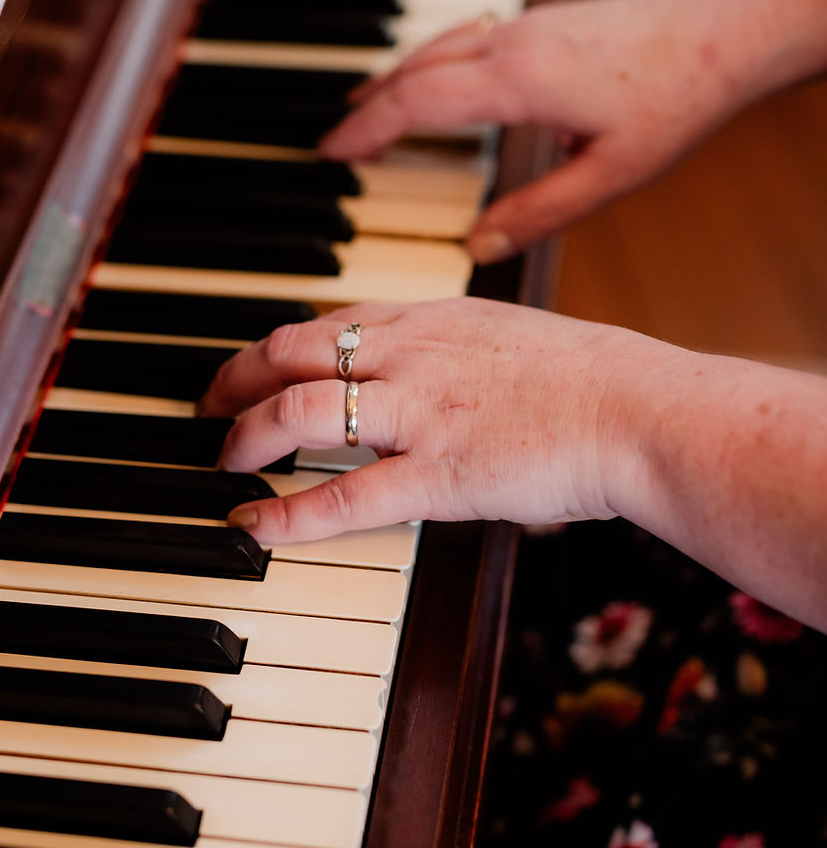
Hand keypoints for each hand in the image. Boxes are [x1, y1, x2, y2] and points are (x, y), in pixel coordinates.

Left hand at [200, 299, 669, 544]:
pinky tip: (251, 527)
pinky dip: (286, 515)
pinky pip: (343, 495)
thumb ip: (458, 350)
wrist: (638, 410)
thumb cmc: (592, 379)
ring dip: (246, 436)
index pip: (325, 322)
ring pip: (298, 409)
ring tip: (226, 462)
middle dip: (234, 379)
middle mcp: (411, 355)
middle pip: (288, 352)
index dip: (271, 347)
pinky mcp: (437, 474)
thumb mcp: (511, 338)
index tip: (249, 368)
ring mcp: (419, 413)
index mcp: (430, 320)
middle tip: (209, 409)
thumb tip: (431, 370)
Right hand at [319, 0, 755, 263]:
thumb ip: (538, 214)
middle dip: (365, 106)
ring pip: (434, 46)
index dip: (367, 127)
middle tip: (331, 146)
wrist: (725, 27)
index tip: (330, 154)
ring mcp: (525, 23)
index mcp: (520, 80)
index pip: (418, 99)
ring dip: (391, 79)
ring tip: (362, 114)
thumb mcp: (608, 176)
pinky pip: (460, 38)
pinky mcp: (539, 19)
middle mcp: (512, 41)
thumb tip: (479, 246)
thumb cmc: (677, 98)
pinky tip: (427, 81)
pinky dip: (426, 63)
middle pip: (413, 67)